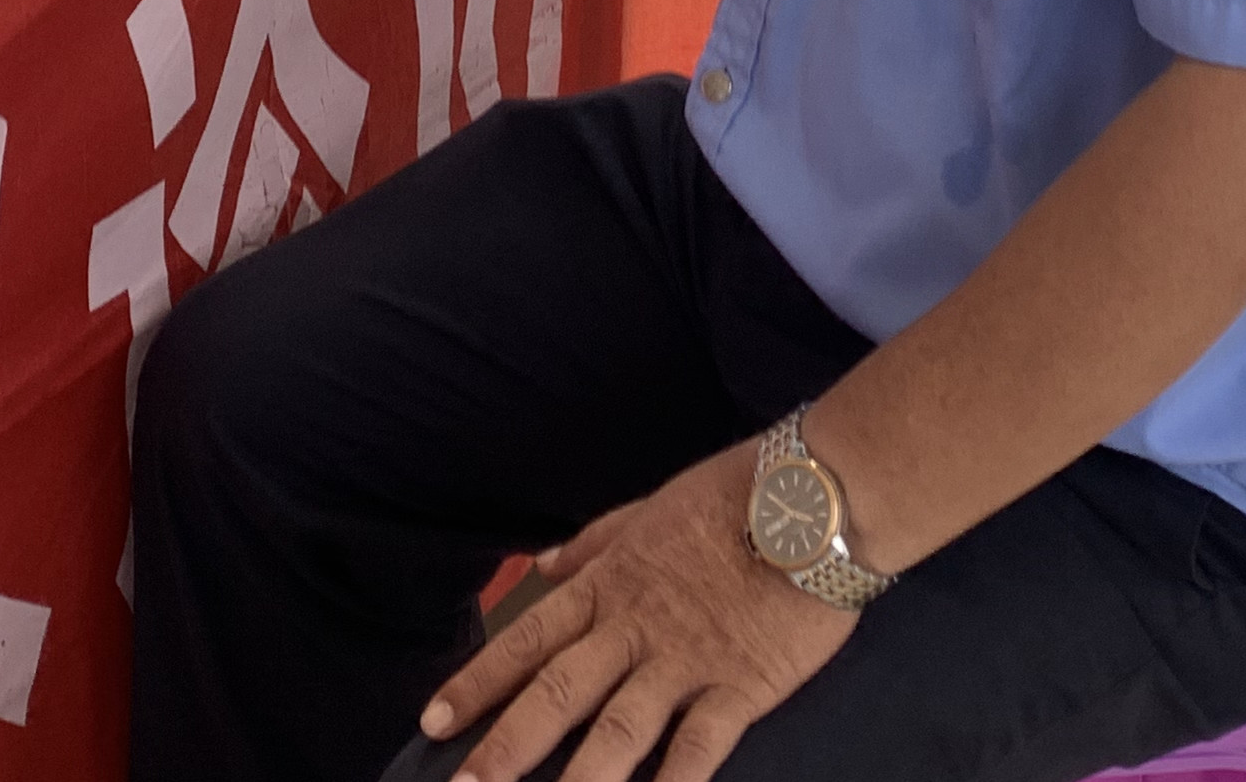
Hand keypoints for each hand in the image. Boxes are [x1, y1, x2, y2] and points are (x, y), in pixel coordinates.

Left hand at [422, 447, 853, 781]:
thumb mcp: (648, 509)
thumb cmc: (731, 495)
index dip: (480, 681)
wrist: (810, 499)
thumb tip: (541, 563)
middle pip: (556, 694)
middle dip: (505, 747)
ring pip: (615, 732)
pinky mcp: (739, 688)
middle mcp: (634, 628)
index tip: (435, 720)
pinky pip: (697, 750)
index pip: (529, 639)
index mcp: (610, 584)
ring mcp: (684, 661)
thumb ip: (593, 543)